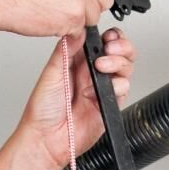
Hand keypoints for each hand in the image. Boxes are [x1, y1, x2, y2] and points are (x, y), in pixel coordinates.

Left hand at [16, 27, 136, 169]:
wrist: (47, 139)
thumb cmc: (43, 110)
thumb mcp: (51, 73)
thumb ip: (66, 51)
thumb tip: (78, 30)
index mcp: (76, 61)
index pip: (100, 42)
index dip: (109, 36)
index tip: (107, 36)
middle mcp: (91, 73)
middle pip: (119, 52)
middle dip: (121, 46)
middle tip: (111, 49)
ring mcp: (101, 88)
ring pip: (125, 68)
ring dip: (119, 63)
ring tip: (103, 67)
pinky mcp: (109, 104)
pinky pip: (124, 89)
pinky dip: (119, 85)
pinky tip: (104, 89)